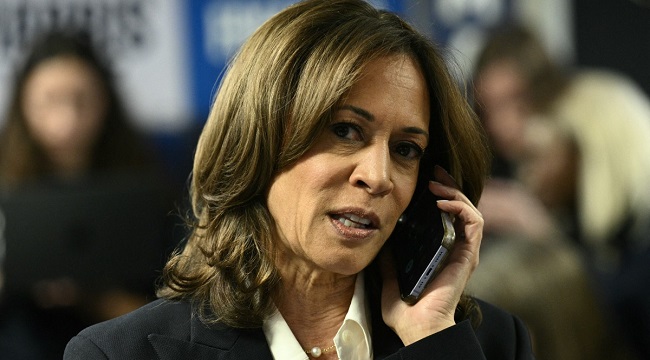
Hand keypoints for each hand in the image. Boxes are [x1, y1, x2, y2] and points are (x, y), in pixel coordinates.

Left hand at [380, 165, 483, 344]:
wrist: (416, 328)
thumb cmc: (404, 311)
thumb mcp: (390, 277)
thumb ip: (389, 259)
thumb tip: (382, 239)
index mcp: (439, 252)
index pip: (445, 215)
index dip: (439, 193)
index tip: (426, 177)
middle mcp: (455, 250)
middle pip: (459, 208)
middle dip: (449, 185)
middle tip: (434, 170)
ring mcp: (464, 252)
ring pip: (470, 210)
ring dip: (455, 193)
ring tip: (435, 185)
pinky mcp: (469, 256)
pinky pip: (474, 223)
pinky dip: (461, 207)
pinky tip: (442, 202)